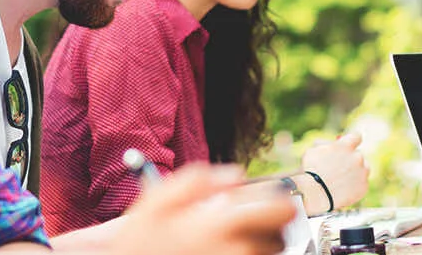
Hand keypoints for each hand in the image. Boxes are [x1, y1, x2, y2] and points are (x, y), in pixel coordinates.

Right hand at [115, 164, 295, 254]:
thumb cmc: (140, 246)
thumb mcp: (155, 204)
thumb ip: (197, 180)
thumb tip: (236, 174)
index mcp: (218, 226)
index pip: (281, 211)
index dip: (279, 202)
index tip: (267, 202)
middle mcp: (235, 253)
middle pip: (281, 238)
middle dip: (268, 228)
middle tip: (247, 225)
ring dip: (259, 248)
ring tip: (231, 244)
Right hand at [301, 132, 368, 209]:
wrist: (315, 195)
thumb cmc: (310, 171)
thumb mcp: (313, 151)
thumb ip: (326, 145)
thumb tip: (333, 144)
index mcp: (346, 145)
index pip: (356, 137)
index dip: (352, 141)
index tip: (349, 146)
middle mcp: (358, 157)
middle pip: (359, 155)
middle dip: (351, 160)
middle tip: (340, 168)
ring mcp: (362, 173)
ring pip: (363, 169)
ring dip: (356, 172)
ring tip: (342, 180)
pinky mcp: (363, 187)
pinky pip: (362, 184)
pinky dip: (354, 186)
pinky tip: (343, 189)